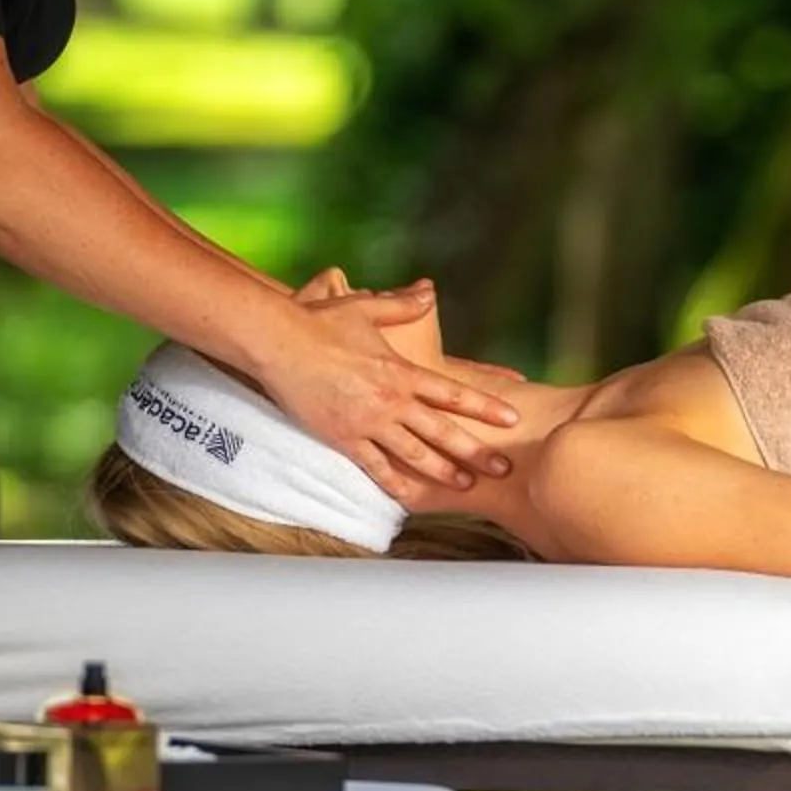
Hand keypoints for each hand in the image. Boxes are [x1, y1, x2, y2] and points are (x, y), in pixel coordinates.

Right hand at [255, 275, 521, 495]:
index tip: (512, 419)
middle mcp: (390, 401)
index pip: (453, 394)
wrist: (278, 343)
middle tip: (502, 468)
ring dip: (442, 472)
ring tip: (465, 486)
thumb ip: (401, 305)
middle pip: (442, 432)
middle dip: (475, 452)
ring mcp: (367, 424)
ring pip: (413, 455)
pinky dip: (393, 485)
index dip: (485, 408)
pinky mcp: (342, 439)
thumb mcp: (365, 308)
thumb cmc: (320, 322)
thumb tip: (428, 291)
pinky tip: (410, 499)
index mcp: (400, 372)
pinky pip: (373, 468)